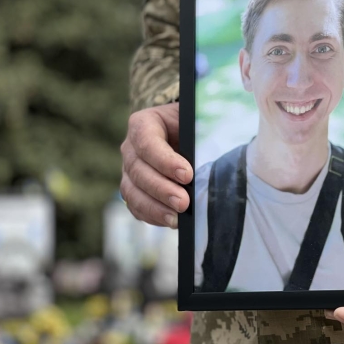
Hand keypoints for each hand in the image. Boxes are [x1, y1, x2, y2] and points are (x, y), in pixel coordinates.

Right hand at [120, 103, 191, 227]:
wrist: (189, 134)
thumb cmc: (195, 124)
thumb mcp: (198, 121)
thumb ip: (202, 131)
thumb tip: (213, 150)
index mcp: (145, 123)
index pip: (146, 140)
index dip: (164, 160)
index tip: (187, 175)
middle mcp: (132, 147)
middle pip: (138, 170)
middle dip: (161, 189)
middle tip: (183, 202)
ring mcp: (130, 170)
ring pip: (133, 191)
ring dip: (155, 207)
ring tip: (177, 219)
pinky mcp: (135, 189)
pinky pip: (137, 206)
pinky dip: (153, 216)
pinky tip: (172, 221)